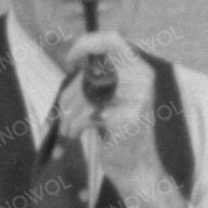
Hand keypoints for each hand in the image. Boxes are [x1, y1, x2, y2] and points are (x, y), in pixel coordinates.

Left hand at [62, 29, 165, 187]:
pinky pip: (89, 114)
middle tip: (63, 111)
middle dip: (70, 94)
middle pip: (91, 73)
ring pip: (87, 95)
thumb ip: (99, 77)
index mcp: (140, 69)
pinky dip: (76, 125)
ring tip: (68, 126)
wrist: (137, 167)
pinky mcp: (129, 119)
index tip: (70, 60)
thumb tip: (73, 61)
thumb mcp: (113, 97)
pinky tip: (76, 133)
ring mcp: (139, 99)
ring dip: (70, 113)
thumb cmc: (119, 131)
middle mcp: (143, 79)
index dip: (85, 45)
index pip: (112, 40)